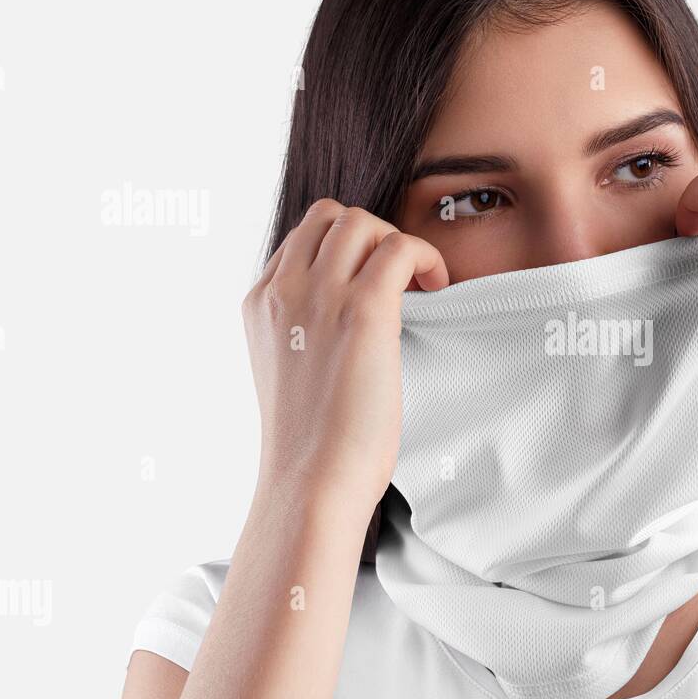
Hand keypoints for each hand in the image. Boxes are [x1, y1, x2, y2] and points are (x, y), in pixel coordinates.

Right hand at [242, 199, 447, 511]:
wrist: (311, 482)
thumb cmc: (311, 445)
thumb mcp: (288, 371)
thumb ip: (304, 332)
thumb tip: (346, 320)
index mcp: (260, 304)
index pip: (302, 238)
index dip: (345, 249)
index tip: (374, 279)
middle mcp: (283, 290)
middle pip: (330, 216)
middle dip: (372, 235)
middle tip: (400, 276)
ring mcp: (320, 296)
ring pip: (362, 221)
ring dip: (397, 242)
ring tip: (421, 282)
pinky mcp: (363, 311)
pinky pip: (399, 247)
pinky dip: (425, 256)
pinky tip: (437, 286)